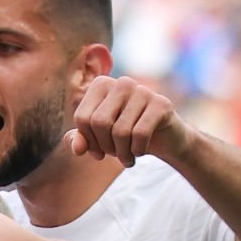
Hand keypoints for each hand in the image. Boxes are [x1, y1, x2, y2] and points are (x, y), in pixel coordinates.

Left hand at [67, 75, 194, 165]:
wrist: (164, 139)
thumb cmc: (124, 134)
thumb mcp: (96, 139)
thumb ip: (79, 140)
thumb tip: (77, 148)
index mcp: (101, 84)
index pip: (82, 118)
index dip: (88, 141)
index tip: (98, 151)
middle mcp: (122, 83)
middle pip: (100, 122)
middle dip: (105, 147)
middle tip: (115, 155)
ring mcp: (143, 91)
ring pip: (120, 131)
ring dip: (122, 154)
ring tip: (127, 158)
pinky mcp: (161, 104)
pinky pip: (140, 134)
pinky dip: (137, 150)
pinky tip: (139, 152)